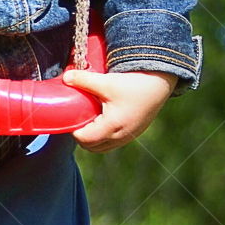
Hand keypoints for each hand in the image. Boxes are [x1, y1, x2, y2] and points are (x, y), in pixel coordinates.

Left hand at [62, 68, 177, 152]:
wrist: (160, 83)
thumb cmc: (133, 83)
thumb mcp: (106, 81)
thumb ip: (84, 80)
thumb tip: (65, 77)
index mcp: (112, 126)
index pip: (84, 139)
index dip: (73, 130)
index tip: (71, 118)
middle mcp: (120, 136)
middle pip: (91, 147)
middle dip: (82, 135)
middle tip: (78, 119)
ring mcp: (128, 137)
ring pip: (103, 147)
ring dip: (93, 138)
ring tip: (90, 120)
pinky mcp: (134, 133)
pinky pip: (113, 143)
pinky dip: (104, 137)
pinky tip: (103, 121)